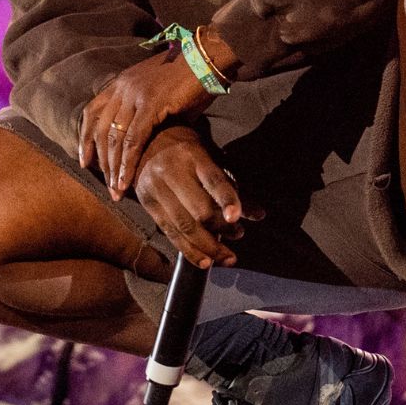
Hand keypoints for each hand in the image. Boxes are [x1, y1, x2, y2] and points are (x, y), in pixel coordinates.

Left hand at [79, 48, 215, 197]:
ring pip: (115, 138)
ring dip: (113, 168)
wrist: (208, 58)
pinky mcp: (150, 104)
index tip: (85, 161)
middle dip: (101, 161)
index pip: (92, 113)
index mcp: (122, 83)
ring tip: (116, 190)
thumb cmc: (191, 79)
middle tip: (106, 186)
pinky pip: (133, 139)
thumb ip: (148, 115)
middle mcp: (123, 87)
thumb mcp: (161, 96)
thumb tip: (150, 142)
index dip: (86, 139)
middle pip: (101, 129)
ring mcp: (135, 94)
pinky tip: (127, 180)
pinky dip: (128, 163)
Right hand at [130, 127, 258, 268]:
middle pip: (198, 209)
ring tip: (228, 257)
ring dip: (208, 247)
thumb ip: (234, 186)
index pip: (213, 180)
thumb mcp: (212, 159)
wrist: (146, 143)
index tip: (237, 218)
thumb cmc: (188, 151)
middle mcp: (171, 171)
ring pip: (184, 226)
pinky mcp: (146, 204)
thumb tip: (259, 215)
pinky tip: (206, 262)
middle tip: (240, 234)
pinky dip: (189, 251)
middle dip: (222, 229)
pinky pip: (170, 233)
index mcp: (192, 155)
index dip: (227, 200)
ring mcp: (155, 188)